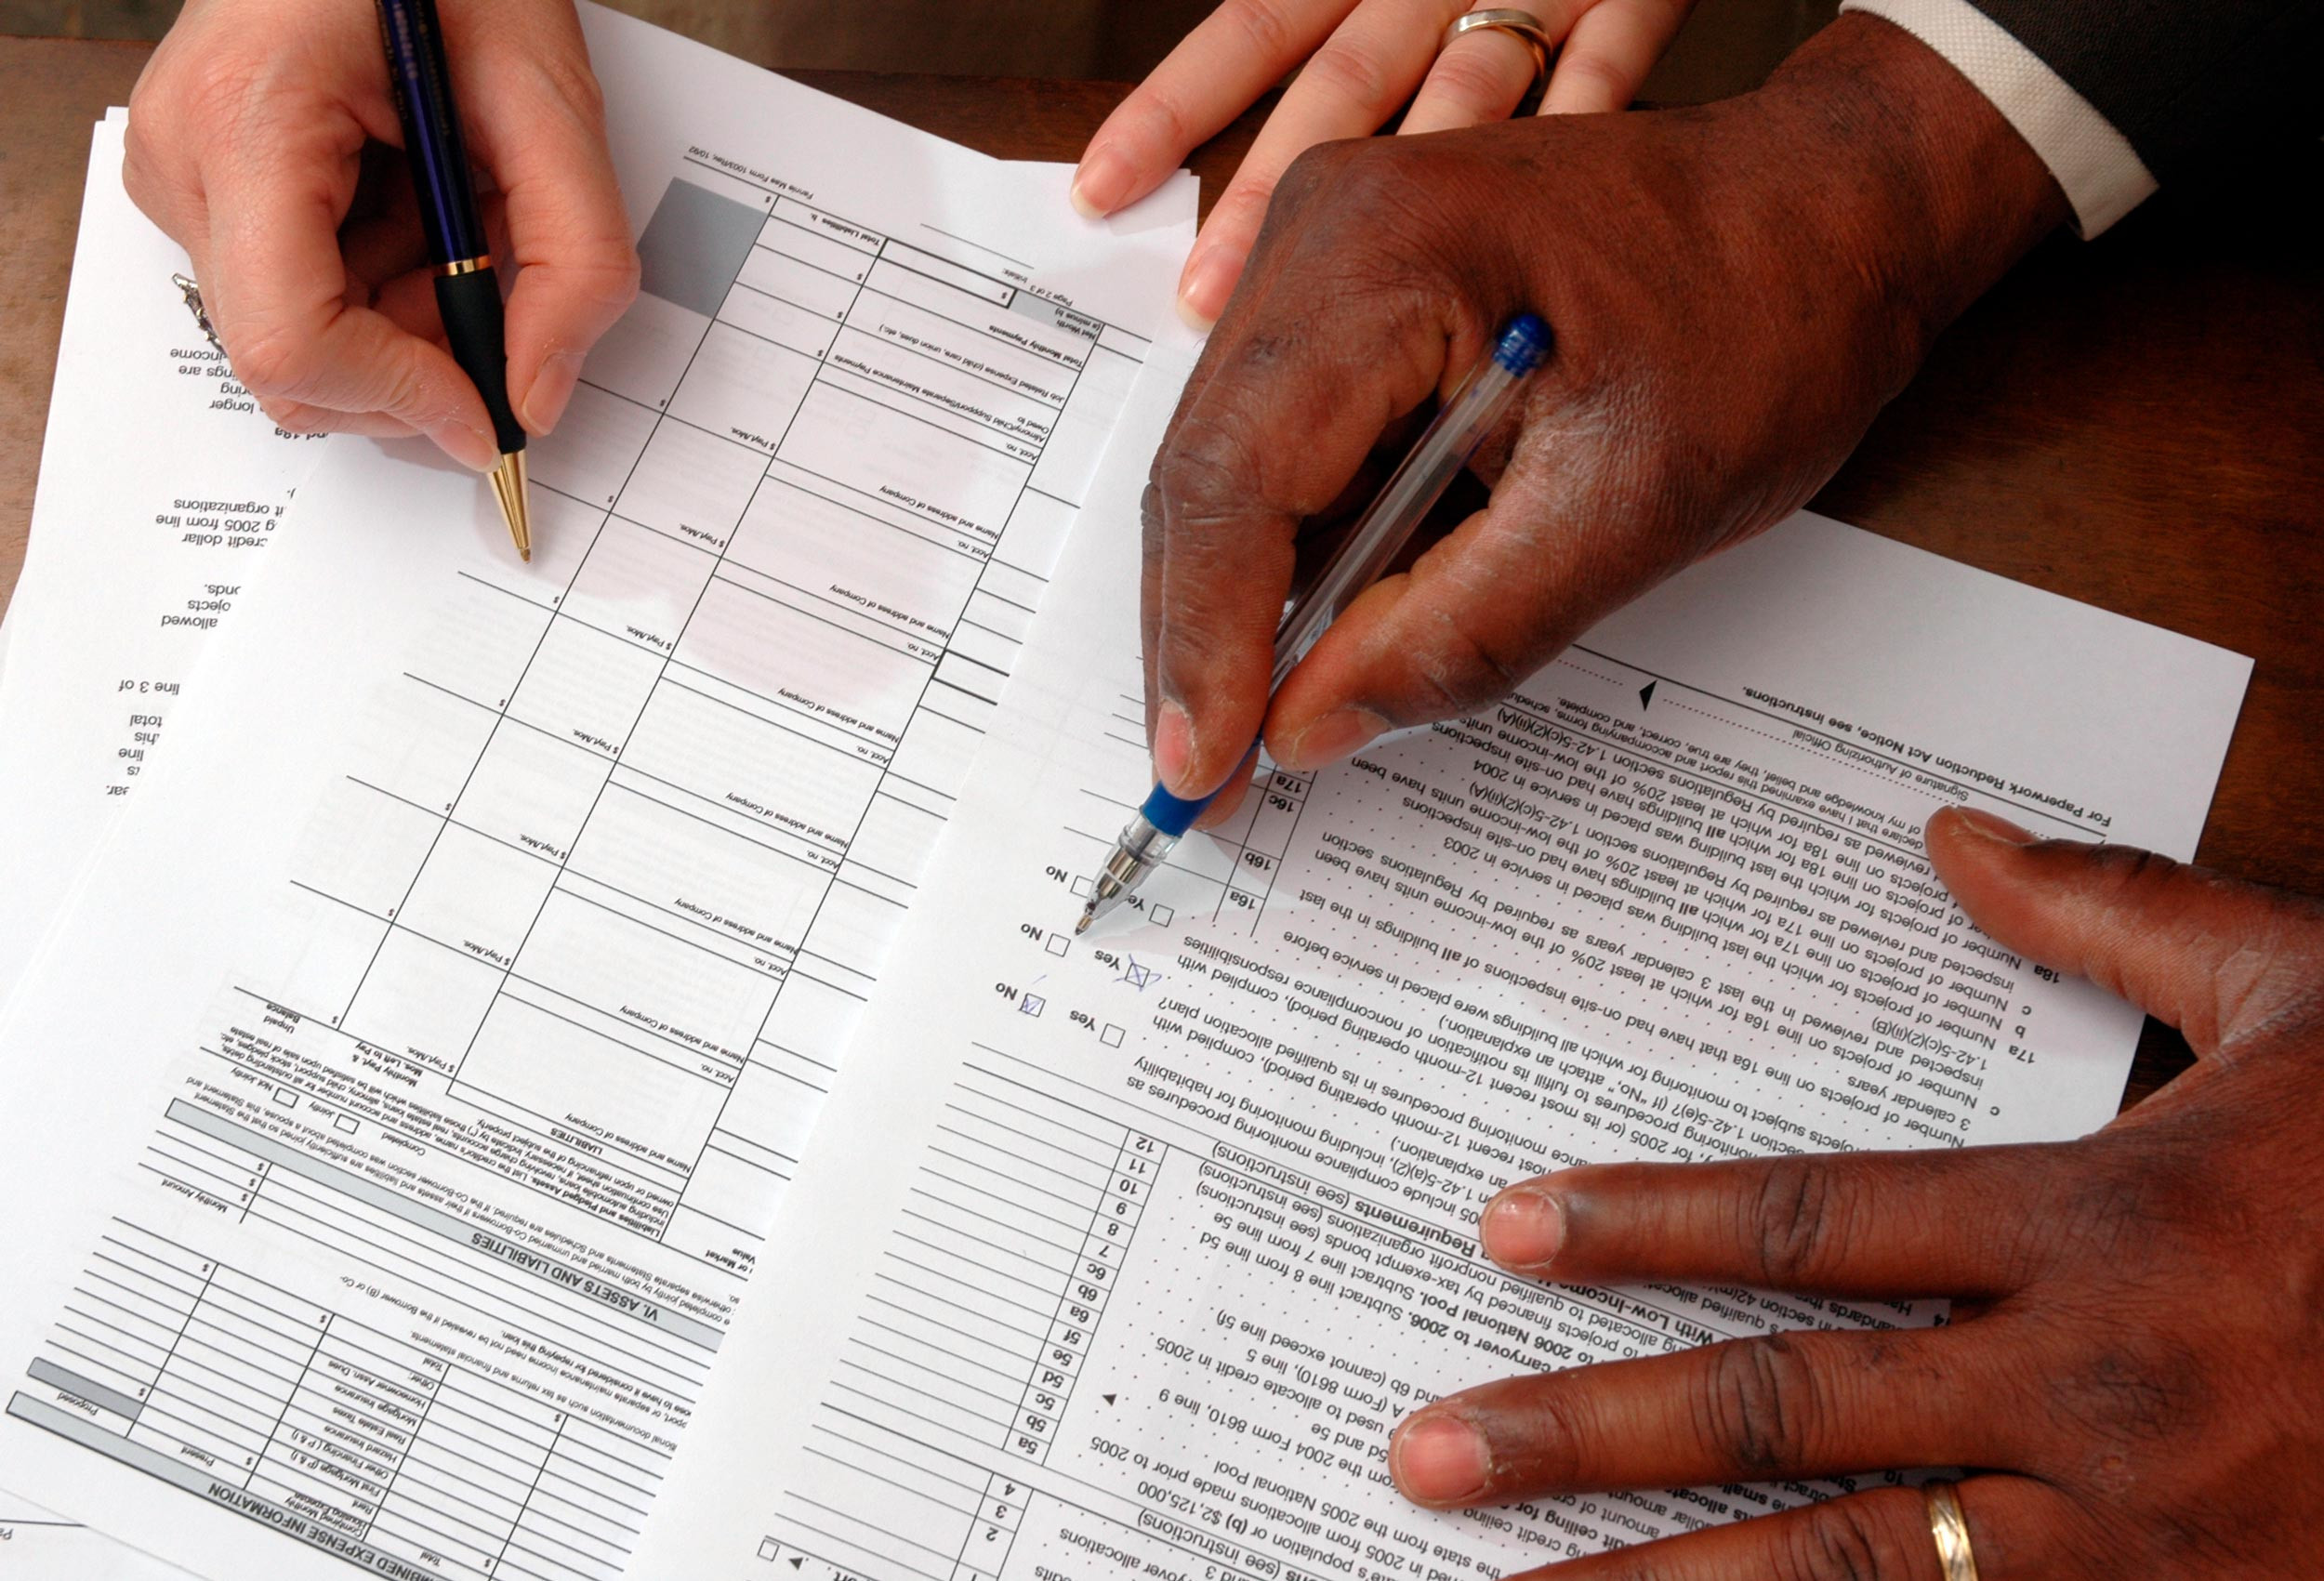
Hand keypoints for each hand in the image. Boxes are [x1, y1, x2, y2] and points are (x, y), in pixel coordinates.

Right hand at [124, 0, 638, 468]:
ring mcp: (185, 179)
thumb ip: (573, 257)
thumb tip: (536, 397)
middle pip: (295, 364)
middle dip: (417, 358)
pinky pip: (302, 299)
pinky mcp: (209, 192)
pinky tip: (414, 206)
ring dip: (408, 318)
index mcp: (245, 122)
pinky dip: (385, 285)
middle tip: (491, 268)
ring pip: (305, 344)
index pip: (292, 341)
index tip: (486, 410)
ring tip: (452, 209)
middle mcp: (186, 161)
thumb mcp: (548, 94)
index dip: (401, 398)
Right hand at [1141, 14, 2065, 825]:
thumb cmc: (1770, 318)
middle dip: (1205, 636)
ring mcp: (1327, 248)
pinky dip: (1302, 546)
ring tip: (1265, 721)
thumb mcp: (1629, 509)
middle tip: (1213, 777)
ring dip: (1247, 601)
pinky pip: (1288, 439)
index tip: (1202, 769)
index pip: (1236, 478)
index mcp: (1381, 252)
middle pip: (1207, 472)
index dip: (1204, 643)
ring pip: (1235, 464)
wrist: (1833, 210)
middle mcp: (1321, 225)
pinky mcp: (1352, 287)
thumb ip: (1457, 634)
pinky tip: (1326, 628)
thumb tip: (1307, 726)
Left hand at [1385, 805, 2323, 1576]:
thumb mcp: (2314, 993)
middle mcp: (2101, 1392)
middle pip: (1786, 1414)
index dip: (1643, 1227)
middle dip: (1584, 1439)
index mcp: (2112, 1220)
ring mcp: (2150, 1547)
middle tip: (1422, 1457)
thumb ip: (2117, 912)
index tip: (1502, 1232)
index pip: (1814, 1222)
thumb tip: (1949, 834)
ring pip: (1854, 1578)